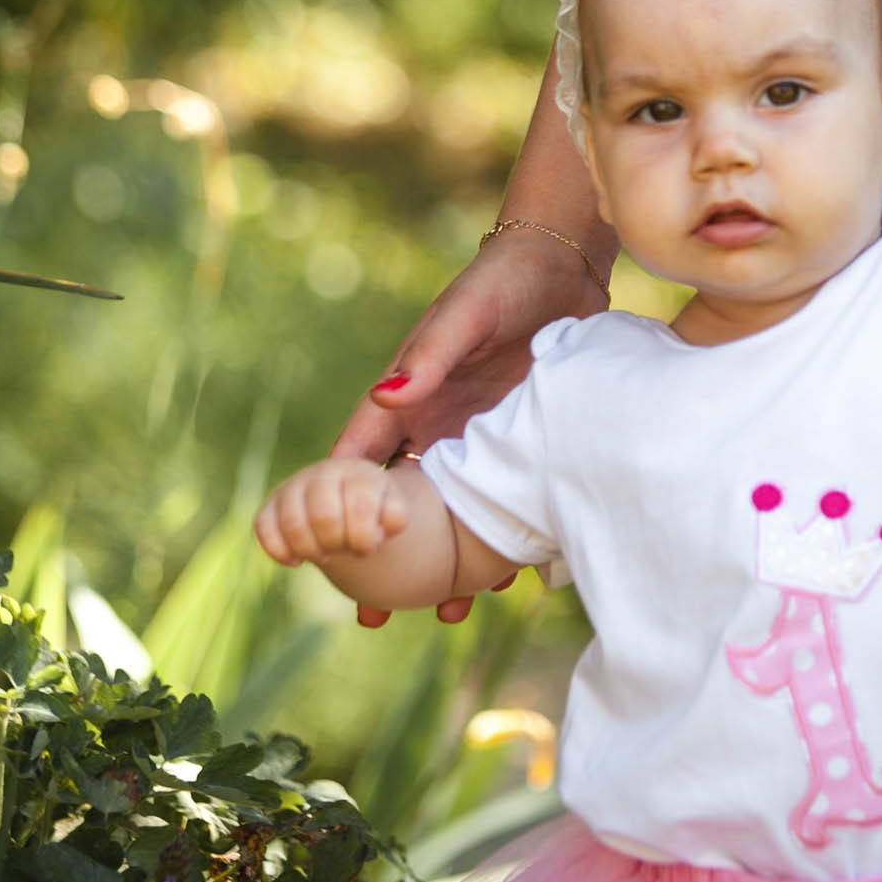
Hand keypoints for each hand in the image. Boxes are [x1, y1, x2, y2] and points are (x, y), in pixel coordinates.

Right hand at [255, 458, 413, 567]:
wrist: (347, 506)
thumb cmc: (375, 511)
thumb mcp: (394, 511)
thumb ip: (395, 516)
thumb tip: (381, 525)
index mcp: (357, 472)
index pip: (360, 507)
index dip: (363, 538)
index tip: (370, 546)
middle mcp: (322, 472)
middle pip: (324, 517)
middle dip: (338, 544)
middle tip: (346, 549)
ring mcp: (293, 487)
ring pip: (293, 524)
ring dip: (312, 551)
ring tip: (325, 554)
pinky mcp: (270, 506)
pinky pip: (263, 528)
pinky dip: (281, 552)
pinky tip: (298, 561)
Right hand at [331, 226, 606, 626]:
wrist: (565, 265)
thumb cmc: (503, 281)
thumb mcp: (465, 316)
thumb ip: (428, 357)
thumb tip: (386, 396)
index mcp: (406, 397)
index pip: (357, 460)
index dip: (335, 509)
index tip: (316, 559)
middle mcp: (435, 425)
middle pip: (401, 505)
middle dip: (386, 559)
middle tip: (374, 615)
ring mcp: (478, 438)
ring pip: (452, 514)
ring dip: (445, 561)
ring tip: (445, 613)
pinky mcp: (520, 442)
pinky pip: (504, 500)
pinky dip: (502, 538)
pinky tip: (507, 580)